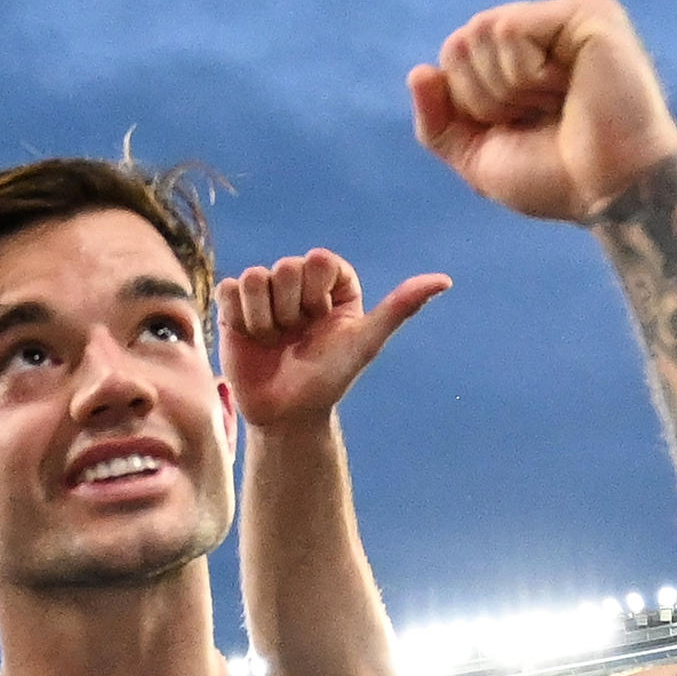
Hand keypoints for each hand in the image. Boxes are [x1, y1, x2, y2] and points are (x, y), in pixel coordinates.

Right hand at [218, 248, 451, 431]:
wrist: (288, 415)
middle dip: (291, 309)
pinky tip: (253, 338)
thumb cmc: (330, 380)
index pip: (319, 260)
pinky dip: (241, 317)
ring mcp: (267, 294)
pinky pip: (231, 288)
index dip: (318, 294)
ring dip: (265, 317)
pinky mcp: (235, 307)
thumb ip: (401, 307)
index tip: (324, 322)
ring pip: (256, 277)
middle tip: (296, 336)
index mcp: (333, 284)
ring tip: (275, 340)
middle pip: (286, 267)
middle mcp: (300, 284)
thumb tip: (445, 280)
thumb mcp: (366, 342)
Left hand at [411, 0, 676, 223]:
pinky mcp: (587, 12)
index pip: (454, 58)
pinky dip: (527, 73)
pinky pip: (511, 27)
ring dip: (508, 88)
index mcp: (522, 59)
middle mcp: (545, 31)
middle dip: (485, 96)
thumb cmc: (556, 179)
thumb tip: (418, 72)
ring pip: (483, 31)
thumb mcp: (479, 158)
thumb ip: (438, 122)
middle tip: (540, 117)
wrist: (611, 190)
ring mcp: (567, 17)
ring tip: (557, 104)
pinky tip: (567, 87)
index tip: (520, 128)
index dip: (470, 105)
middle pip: (462, 42)